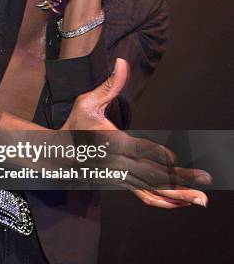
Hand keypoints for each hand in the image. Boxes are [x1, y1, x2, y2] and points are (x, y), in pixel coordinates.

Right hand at [61, 58, 211, 208]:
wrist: (59, 155)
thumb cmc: (75, 125)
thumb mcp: (87, 102)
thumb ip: (109, 86)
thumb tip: (122, 62)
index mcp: (110, 142)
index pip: (135, 149)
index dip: (154, 155)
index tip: (172, 159)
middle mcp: (118, 163)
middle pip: (151, 175)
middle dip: (179, 180)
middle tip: (205, 181)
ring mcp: (121, 176)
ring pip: (152, 188)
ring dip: (178, 194)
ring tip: (202, 198)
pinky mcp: (123, 183)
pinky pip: (145, 195)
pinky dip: (164, 200)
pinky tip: (181, 201)